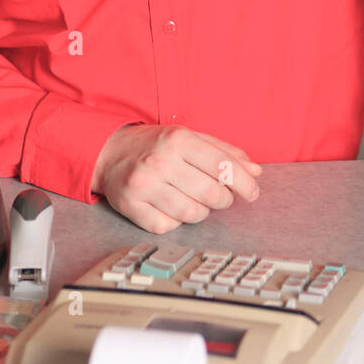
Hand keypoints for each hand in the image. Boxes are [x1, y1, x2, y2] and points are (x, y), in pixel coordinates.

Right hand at [92, 123, 261, 232]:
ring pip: (193, 214)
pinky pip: (169, 226)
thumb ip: (223, 152)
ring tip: (194, 200)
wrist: (108, 152)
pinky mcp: (131, 207)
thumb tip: (255, 171)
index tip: (252, 193)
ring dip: (201, 211)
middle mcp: (160, 161)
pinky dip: (176, 221)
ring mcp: (144, 186)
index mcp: (178, 139)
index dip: (245, 184)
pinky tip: (170, 206)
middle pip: (212, 194)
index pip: (224, 166)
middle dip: (224, 200)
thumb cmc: (155, 145)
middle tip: (220, 196)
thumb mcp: (189, 137)